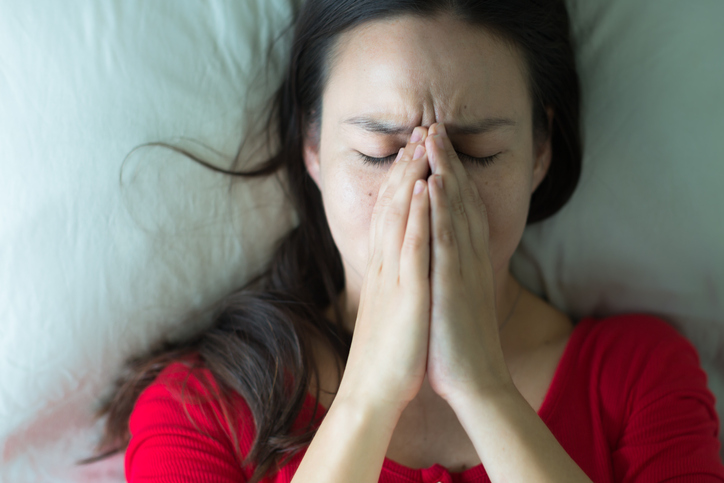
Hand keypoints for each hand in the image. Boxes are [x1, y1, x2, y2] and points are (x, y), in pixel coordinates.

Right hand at [336, 127, 431, 413]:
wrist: (373, 391)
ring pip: (400, 217)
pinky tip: (424, 189)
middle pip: (393, 207)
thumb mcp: (387, 309)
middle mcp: (384, 266)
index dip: (400, 182)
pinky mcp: (405, 294)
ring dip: (410, 178)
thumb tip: (394, 266)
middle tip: (419, 132)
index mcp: (383, 270)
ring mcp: (394, 277)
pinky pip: (411, 248)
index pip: (390, 216)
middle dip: (406, 167)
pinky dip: (416, 215)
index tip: (413, 154)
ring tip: (422, 144)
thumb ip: (390, 282)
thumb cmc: (386, 354)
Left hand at [423, 122, 513, 403]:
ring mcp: (462, 269)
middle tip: (435, 126)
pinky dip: (442, 209)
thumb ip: (452, 272)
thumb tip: (443, 254)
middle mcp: (467, 259)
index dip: (449, 176)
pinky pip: (447, 241)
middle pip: (459, 201)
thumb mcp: (456, 299)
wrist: (475, 383)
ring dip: (445, 172)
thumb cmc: (459, 344)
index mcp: (465, 263)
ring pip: (455, 211)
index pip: (458, 210)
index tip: (436, 149)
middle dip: (447, 162)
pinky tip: (435, 183)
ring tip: (434, 138)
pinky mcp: (453, 285)